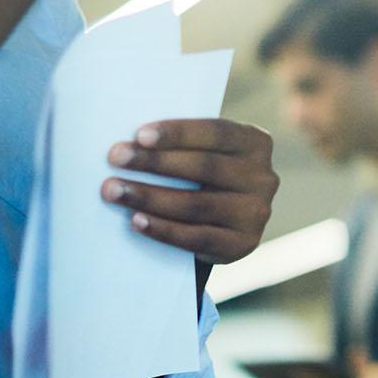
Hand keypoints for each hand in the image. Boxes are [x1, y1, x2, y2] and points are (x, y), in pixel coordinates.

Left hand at [102, 119, 277, 261]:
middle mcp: (264, 177)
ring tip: (113, 190)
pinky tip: (135, 220)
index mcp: (256, 143)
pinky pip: (197, 237)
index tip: (139, 135)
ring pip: (197, 204)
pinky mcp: (243, 245)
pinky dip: (163, 229)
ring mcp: (256, 213)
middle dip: (155, 162)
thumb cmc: (199, 175)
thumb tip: (133, 139)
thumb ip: (182, 144)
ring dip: (150, 196)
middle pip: (205, 167)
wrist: (219, 224)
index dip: (178, 133)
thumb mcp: (203, 152)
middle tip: (115, 158)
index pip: (216, 132)